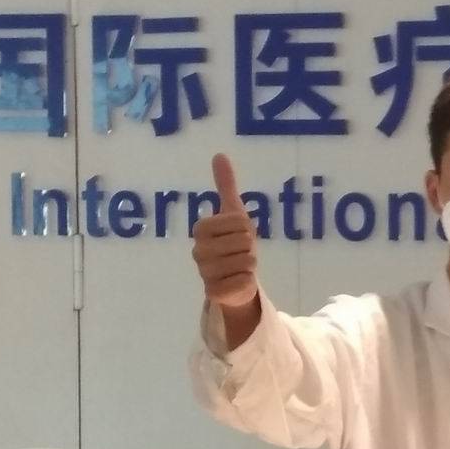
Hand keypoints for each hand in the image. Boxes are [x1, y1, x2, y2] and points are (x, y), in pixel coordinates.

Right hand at [193, 154, 259, 309]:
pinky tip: (238, 281)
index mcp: (201, 228)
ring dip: (250, 265)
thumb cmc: (234, 243)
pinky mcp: (213, 293)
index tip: (238, 233)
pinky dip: (248, 281)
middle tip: (240, 252)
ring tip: (239, 266)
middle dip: (249, 247)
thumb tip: (219, 155)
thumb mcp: (233, 213)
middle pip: (244, 242)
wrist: (235, 279)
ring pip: (246, 262)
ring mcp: (204, 273)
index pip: (239, 222)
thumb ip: (226, 185)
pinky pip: (243, 282)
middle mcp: (198, 250)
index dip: (246, 228)